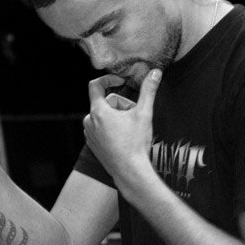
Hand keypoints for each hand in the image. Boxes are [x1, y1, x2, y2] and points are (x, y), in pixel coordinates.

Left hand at [83, 69, 161, 186]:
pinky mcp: (92, 144)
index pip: (95, 86)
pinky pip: (100, 129)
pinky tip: (122, 139)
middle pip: (105, 103)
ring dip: (115, 117)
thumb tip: (155, 72)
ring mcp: (89, 134)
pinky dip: (110, 128)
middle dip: (120, 105)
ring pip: (103, 116)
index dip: (108, 79)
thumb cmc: (135, 143)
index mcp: (98, 111)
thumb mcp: (144, 113)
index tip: (120, 82)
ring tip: (129, 130)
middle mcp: (89, 121)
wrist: (130, 171)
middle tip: (133, 116)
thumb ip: (148, 90)